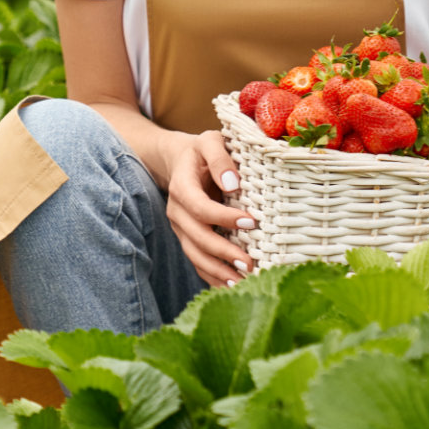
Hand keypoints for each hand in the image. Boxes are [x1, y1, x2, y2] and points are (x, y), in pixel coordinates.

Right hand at [164, 129, 256, 287]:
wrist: (180, 160)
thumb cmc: (201, 150)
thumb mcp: (210, 141)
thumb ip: (220, 158)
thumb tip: (233, 183)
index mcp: (182, 186)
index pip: (199, 207)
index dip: (223, 218)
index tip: (251, 221)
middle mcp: (177, 210)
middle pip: (196, 237)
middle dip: (222, 253)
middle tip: (249, 263)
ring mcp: (181, 227)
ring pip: (194, 255)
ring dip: (217, 271)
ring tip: (242, 282)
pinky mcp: (187, 238)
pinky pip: (197, 261)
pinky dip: (212, 277)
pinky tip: (232, 287)